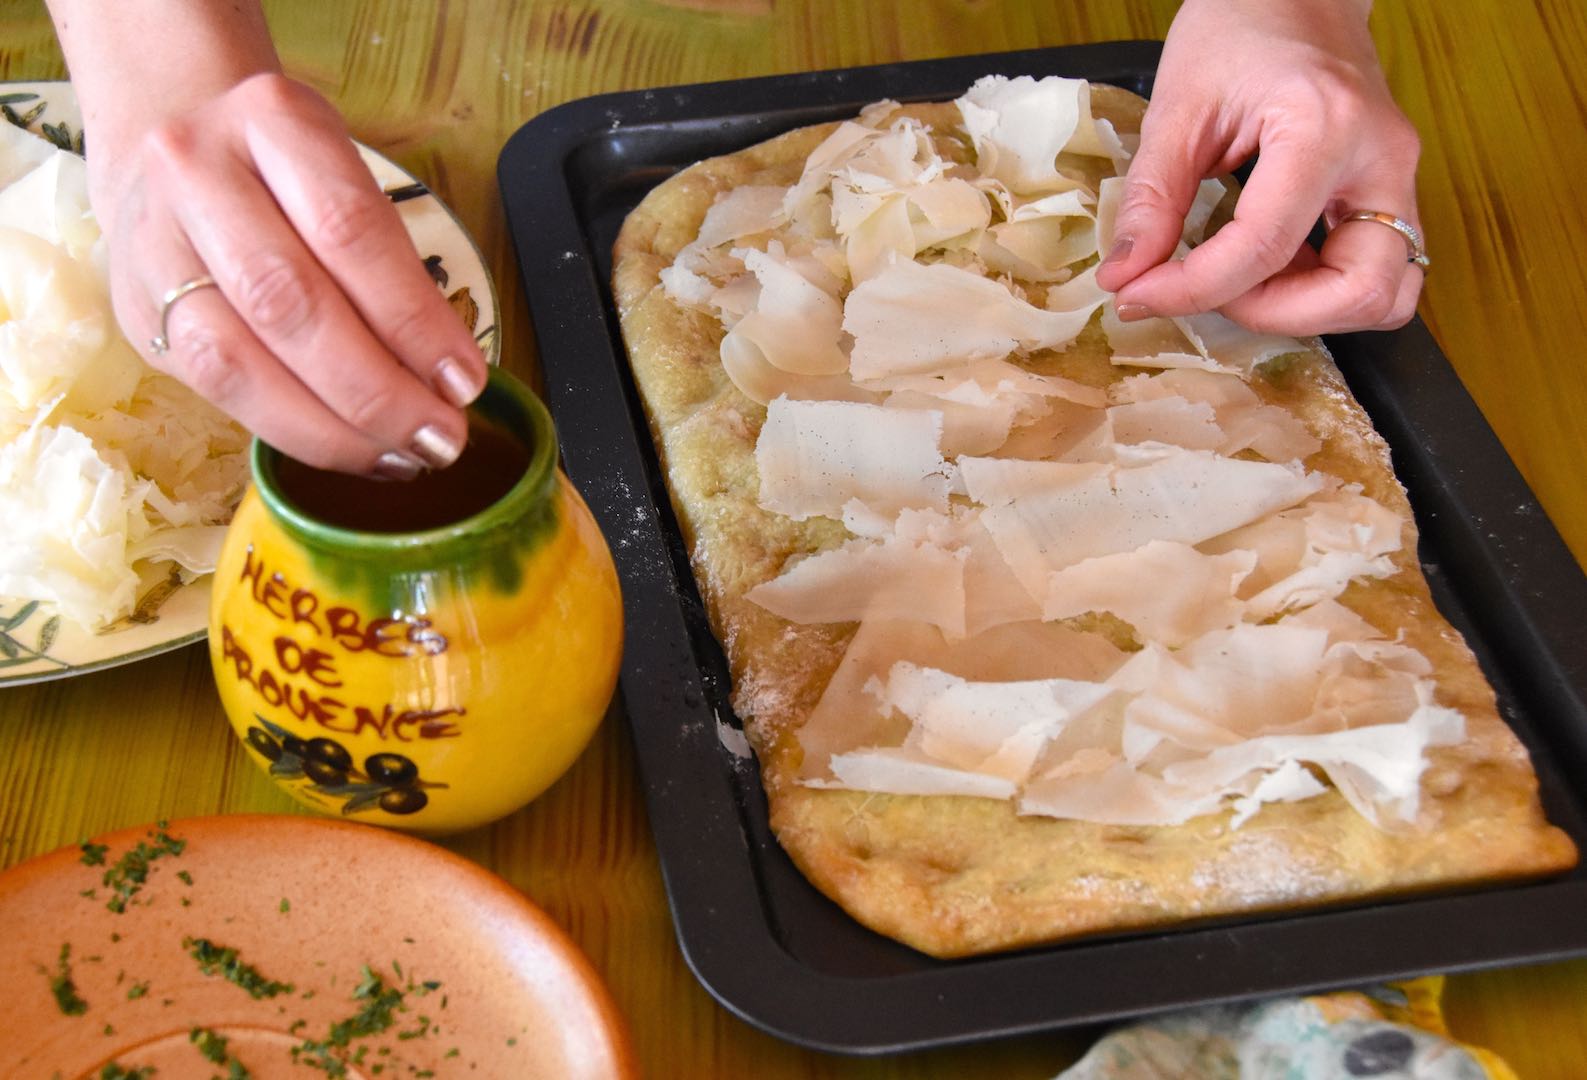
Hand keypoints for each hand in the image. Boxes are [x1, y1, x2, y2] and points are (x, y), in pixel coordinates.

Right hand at [86, 72, 486, 477]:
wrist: (173, 161)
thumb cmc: (288, 180)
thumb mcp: (348, 183)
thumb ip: (393, 266)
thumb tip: (447, 379)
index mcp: (272, 121)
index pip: (350, 230)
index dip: (414, 319)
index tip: (465, 382)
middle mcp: (196, 171)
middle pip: (289, 301)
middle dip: (377, 389)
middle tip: (439, 438)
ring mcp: (153, 241)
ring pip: (237, 359)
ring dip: (331, 427)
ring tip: (399, 456)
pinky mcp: (136, 309)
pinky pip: (215, 389)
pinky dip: (292, 431)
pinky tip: (350, 449)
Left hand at [1095, 0, 1423, 335]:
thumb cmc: (1239, 25)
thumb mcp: (1178, 107)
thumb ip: (1152, 198)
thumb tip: (1126, 276)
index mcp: (1325, 125)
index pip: (1265, 246)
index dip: (1195, 289)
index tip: (1139, 296)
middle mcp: (1380, 158)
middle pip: (1361, 290)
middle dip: (1276, 314)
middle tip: (1209, 291)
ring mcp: (1395, 177)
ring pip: (1387, 294)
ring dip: (1309, 312)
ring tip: (1241, 281)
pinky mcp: (1389, 192)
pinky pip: (1374, 272)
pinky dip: (1319, 292)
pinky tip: (1266, 267)